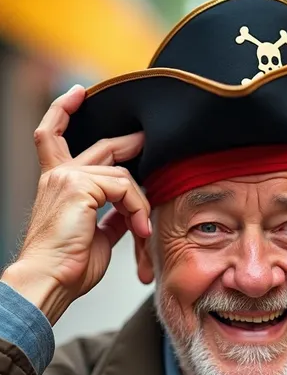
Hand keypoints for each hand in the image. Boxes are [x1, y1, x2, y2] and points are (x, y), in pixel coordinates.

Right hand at [1, 85, 149, 323]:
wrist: (50, 280)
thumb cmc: (68, 266)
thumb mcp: (96, 235)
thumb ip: (111, 217)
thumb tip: (129, 213)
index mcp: (56, 184)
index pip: (53, 136)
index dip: (63, 110)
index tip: (77, 94)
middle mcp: (58, 175)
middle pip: (101, 146)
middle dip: (130, 143)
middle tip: (149, 141)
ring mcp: (67, 177)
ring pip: (121, 174)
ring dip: (140, 202)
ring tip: (144, 229)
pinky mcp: (79, 186)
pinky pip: (124, 187)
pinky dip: (138, 208)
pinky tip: (141, 229)